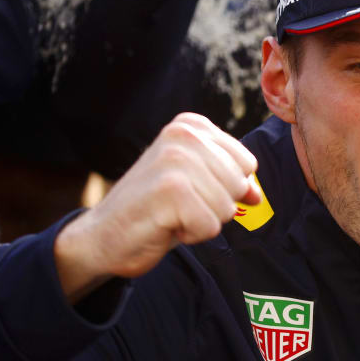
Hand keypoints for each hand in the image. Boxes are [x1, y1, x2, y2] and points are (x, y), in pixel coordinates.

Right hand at [55, 113, 259, 301]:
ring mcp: (176, 160)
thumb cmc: (152, 209)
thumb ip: (228, 181)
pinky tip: (164, 225)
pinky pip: (210, 226)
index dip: (224, 188)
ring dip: (202, 221)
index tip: (190, 190)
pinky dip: (191, 235)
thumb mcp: (195, 184)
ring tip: (171, 214)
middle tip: (178, 206)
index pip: (246, 164)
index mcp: (192, 125)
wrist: (102, 235)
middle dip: (215, 206)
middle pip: (239, 185)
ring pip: (227, 207)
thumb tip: (257, 194)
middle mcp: (184, 134)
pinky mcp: (170, 190)